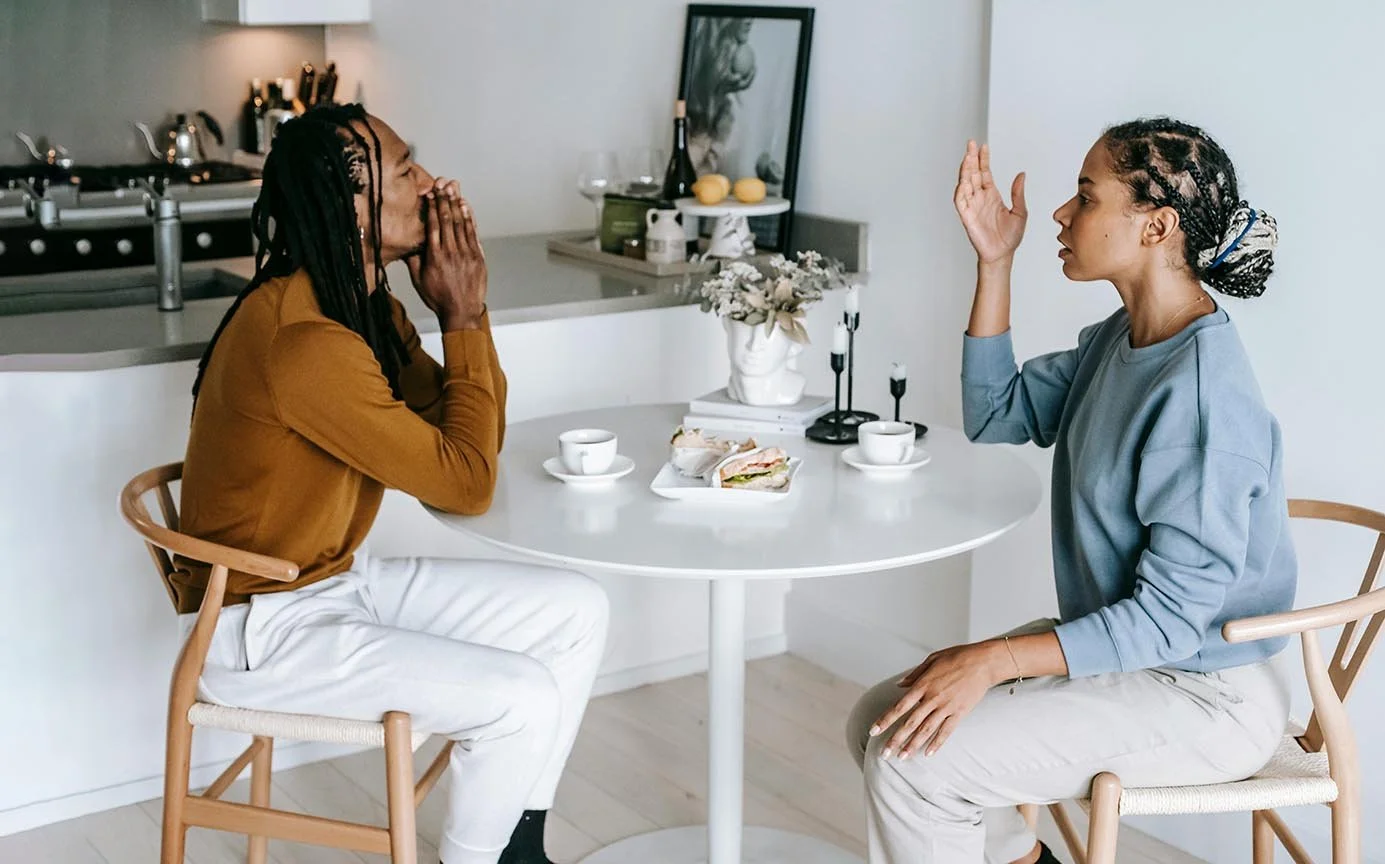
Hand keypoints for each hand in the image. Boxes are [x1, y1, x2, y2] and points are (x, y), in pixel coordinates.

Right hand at [406, 181, 486, 330]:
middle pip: (448, 219)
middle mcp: (450, 252)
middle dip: (444, 199)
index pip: (433, 224)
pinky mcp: (478, 257)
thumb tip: (407, 241)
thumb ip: (413, 259)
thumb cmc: (438, 298)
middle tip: (442, 183)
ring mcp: (466, 253)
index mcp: (434, 256)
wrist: (462, 312)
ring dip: (457, 204)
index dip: (432, 206)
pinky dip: (470, 218)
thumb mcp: (418, 280)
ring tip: (453, 188)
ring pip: (461, 223)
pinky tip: (466, 206)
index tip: (430, 192)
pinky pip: (473, 233)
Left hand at [870, 641, 1007, 758]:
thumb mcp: (932, 660)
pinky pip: (946, 731)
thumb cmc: (957, 657)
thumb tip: (899, 685)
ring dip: (913, 745)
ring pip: (926, 730)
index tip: (874, 731)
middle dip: (896, 739)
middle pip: (910, 723)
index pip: (899, 706)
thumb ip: (914, 675)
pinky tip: (928, 754)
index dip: (885, 720)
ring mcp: (947, 707)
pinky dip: (937, 743)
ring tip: (902, 757)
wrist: (983, 662)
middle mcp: (932, 698)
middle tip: (884, 753)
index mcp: (923, 685)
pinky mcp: (960, 712)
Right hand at [954, 140, 1027, 264]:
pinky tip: (963, 181)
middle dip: (971, 158)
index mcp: (992, 195)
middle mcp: (980, 198)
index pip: (984, 172)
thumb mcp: (1020, 212)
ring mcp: (972, 206)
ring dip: (965, 170)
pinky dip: (960, 191)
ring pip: (965, 184)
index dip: (983, 159)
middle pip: (973, 173)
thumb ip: (1018, 193)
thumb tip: (1021, 174)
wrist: (1003, 254)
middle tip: (971, 144)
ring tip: (967, 157)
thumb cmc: (1010, 237)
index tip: (983, 146)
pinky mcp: (967, 217)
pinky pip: (960, 201)